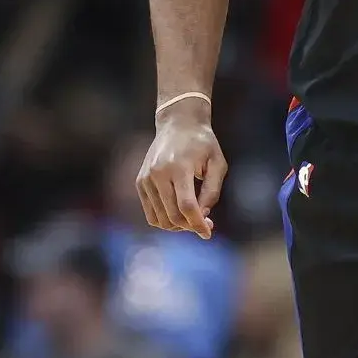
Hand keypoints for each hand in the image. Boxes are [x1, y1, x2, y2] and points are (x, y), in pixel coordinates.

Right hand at [136, 107, 227, 238]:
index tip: (208, 233)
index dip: (197, 224)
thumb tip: (201, 216)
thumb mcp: (217, 164)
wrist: (178, 124)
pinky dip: (165, 220)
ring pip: (160, 219)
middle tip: (205, 224)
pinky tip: (179, 214)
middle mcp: (158, 173)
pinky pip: (151, 214)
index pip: (187, 206)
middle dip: (190, 226)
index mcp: (179, 167)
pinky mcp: (140, 182)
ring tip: (193, 217)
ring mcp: (146, 179)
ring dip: (178, 226)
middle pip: (173, 215)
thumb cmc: (203, 144)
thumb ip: (212, 192)